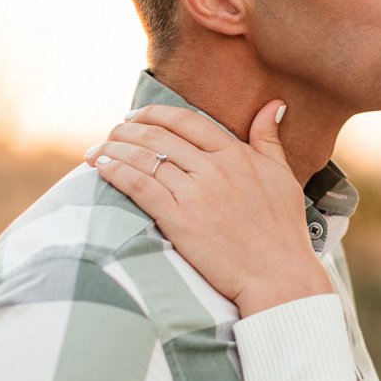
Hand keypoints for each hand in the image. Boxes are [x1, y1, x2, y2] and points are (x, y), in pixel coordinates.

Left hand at [85, 103, 333, 314]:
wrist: (278, 275)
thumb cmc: (284, 231)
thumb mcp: (282, 176)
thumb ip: (269, 139)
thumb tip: (273, 104)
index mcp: (237, 154)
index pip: (187, 121)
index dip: (157, 113)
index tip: (138, 116)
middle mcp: (214, 168)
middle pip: (159, 135)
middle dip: (128, 129)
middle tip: (113, 132)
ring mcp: (196, 192)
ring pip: (145, 157)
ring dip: (114, 148)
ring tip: (97, 150)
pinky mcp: (179, 219)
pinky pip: (139, 185)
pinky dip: (116, 172)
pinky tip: (101, 167)